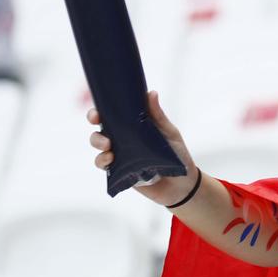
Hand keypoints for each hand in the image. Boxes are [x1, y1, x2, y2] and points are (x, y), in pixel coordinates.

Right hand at [88, 91, 199, 206]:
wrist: (182, 183)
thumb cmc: (177, 154)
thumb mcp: (169, 133)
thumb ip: (158, 116)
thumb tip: (150, 93)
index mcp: (135, 127)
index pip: (114, 115)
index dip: (101, 110)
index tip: (98, 110)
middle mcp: (124, 139)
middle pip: (101, 128)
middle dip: (95, 122)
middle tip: (98, 123)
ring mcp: (121, 155)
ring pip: (99, 146)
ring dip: (98, 142)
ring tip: (108, 146)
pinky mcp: (120, 171)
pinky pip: (104, 165)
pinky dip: (102, 161)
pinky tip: (110, 160)